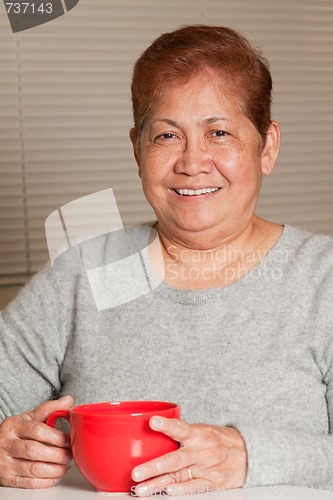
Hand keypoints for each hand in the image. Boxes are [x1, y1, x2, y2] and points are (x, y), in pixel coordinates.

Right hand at [0, 395, 72, 488]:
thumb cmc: (16, 432)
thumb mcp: (28, 418)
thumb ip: (48, 409)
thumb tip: (69, 401)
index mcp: (13, 426)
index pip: (37, 430)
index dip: (56, 437)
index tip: (69, 440)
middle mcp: (7, 444)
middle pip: (34, 450)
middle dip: (57, 455)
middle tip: (69, 455)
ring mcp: (5, 463)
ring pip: (32, 469)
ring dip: (54, 469)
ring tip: (65, 465)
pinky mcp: (7, 479)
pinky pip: (29, 482)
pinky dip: (46, 481)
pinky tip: (56, 475)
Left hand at [132, 417, 246, 495]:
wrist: (247, 453)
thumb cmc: (217, 440)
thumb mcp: (201, 430)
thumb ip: (180, 433)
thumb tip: (150, 432)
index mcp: (197, 434)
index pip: (179, 428)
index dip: (165, 425)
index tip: (152, 422)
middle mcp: (201, 451)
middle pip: (174, 459)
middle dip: (153, 467)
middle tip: (136, 472)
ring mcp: (207, 468)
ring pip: (179, 476)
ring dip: (158, 484)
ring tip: (141, 489)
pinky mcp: (213, 482)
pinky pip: (196, 487)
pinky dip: (182, 490)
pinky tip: (169, 492)